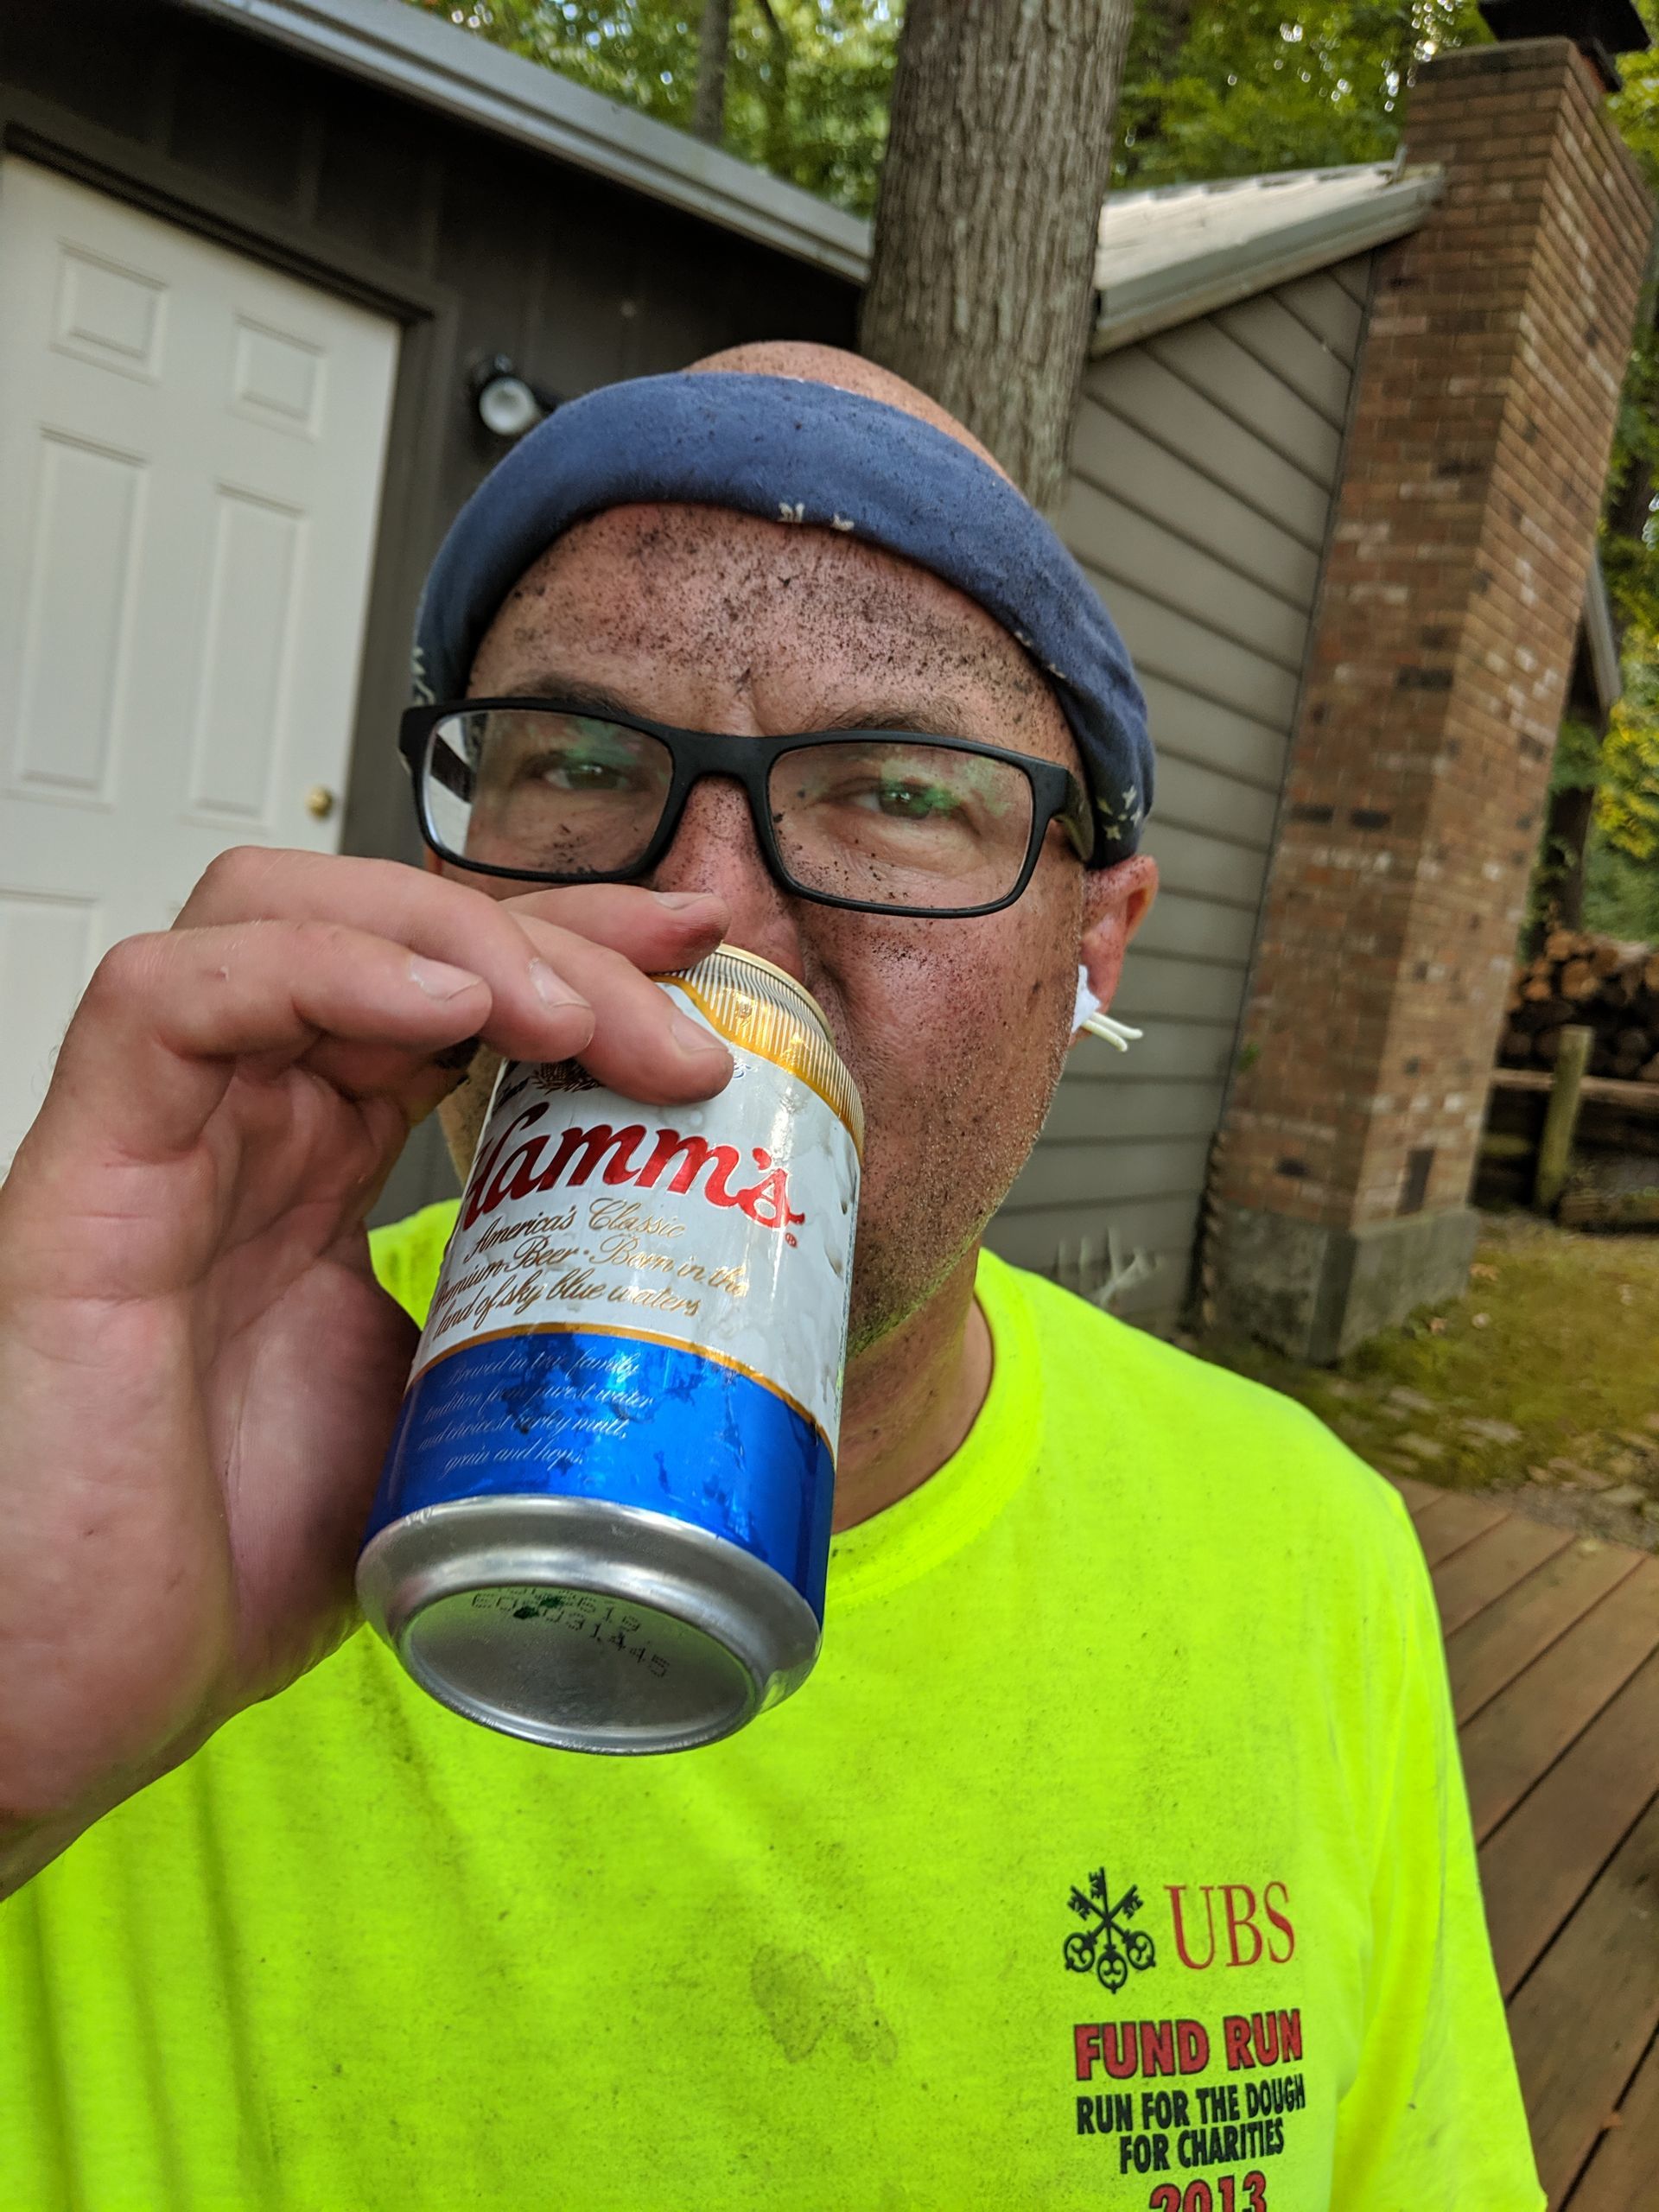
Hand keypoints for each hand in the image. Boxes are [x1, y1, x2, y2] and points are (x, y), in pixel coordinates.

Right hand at [0, 847, 730, 1888]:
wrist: (70, 1695)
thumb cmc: (205, 1568)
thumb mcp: (424, 1416)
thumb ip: (504, 1322)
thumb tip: (651, 1289)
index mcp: (312, 1168)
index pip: (447, 985)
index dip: (576, 946)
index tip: (701, 951)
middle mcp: (238, 1128)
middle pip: (385, 926)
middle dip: (549, 936)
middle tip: (677, 1003)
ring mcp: (160, 1140)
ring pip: (276, 914)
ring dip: (454, 936)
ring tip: (571, 1014)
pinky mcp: (83, 1177)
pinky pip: (169, 1001)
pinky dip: (318, 969)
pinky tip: (442, 1005)